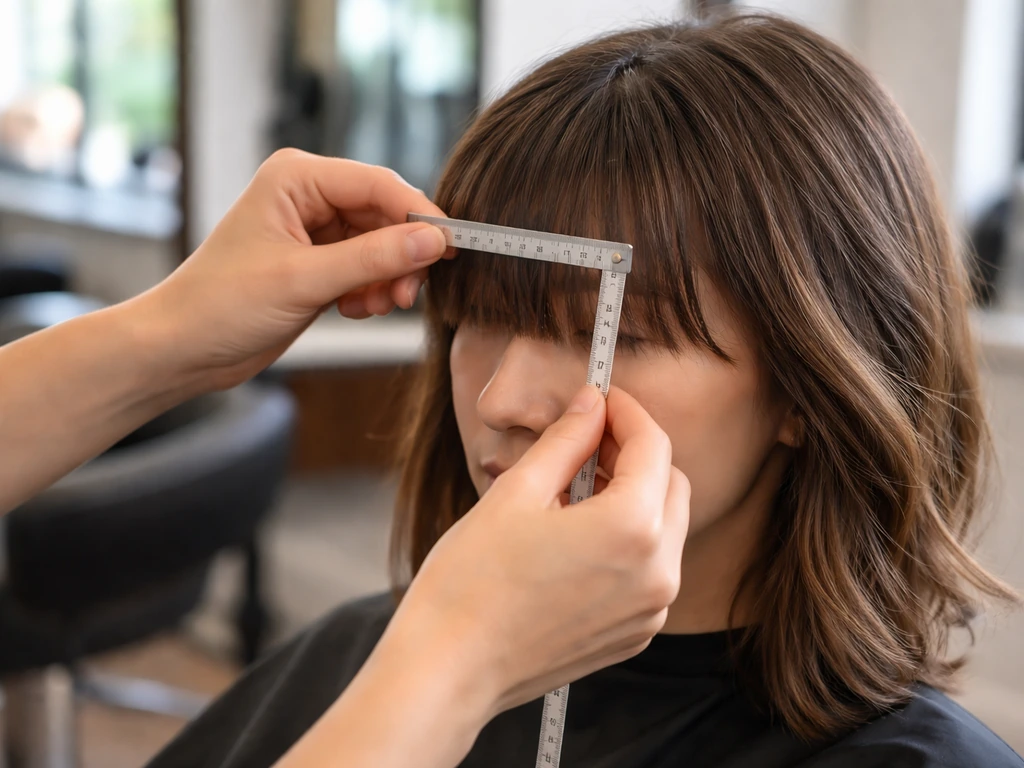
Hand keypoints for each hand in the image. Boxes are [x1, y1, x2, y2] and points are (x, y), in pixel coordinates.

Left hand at [135, 149, 448, 391]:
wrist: (182, 349)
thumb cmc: (221, 304)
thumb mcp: (304, 281)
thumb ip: (372, 259)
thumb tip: (432, 242)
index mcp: (297, 178)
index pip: (379, 184)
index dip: (418, 215)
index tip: (450, 248)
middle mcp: (308, 196)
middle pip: (385, 215)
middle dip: (401, 256)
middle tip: (406, 294)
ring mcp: (315, 231)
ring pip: (381, 245)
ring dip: (387, 278)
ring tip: (371, 306)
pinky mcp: (318, 263)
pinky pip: (367, 268)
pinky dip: (370, 290)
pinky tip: (353, 310)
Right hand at [377, 385, 689, 719]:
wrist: (449, 668)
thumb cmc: (470, 582)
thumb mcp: (517, 492)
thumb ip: (566, 440)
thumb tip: (591, 404)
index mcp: (632, 529)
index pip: (654, 446)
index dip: (627, 411)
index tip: (600, 398)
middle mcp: (657, 573)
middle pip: (671, 484)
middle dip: (635, 453)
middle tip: (586, 439)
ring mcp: (650, 611)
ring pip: (666, 527)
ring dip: (634, 496)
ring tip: (572, 489)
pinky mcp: (634, 635)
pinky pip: (651, 569)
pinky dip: (629, 540)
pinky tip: (577, 534)